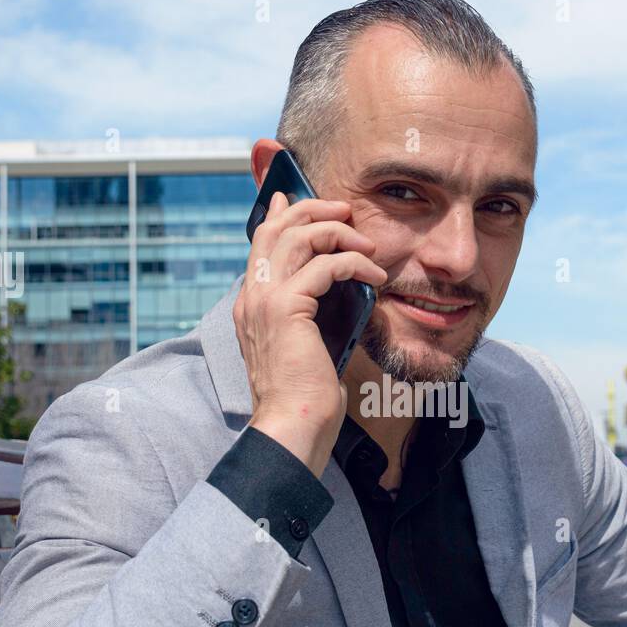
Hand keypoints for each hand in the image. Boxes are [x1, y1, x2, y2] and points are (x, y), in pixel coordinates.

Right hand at [234, 190, 385, 477]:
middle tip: (345, 213)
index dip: (279, 216)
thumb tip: (339, 296)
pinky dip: (355, 263)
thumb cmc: (305, 399)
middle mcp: (252, 298)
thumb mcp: (307, 347)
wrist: (293, 427)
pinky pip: (326, 265)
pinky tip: (375, 278)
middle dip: (311, 210)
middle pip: (275, 228)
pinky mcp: (287, 309)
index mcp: (252, 306)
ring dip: (338, 233)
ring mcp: (265, 301)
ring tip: (367, 247)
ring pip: (298, 237)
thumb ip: (311, 317)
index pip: (260, 245)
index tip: (297, 199)